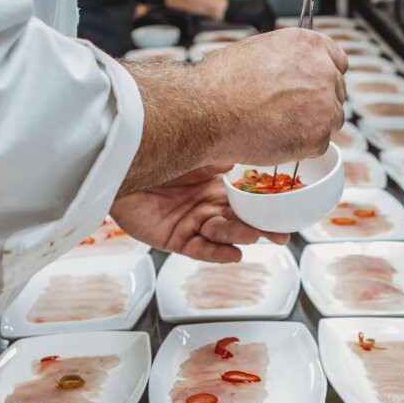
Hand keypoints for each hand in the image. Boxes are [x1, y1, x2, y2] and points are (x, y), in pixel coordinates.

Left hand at [113, 166, 283, 265]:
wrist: (115, 162)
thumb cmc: (151, 150)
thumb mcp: (193, 148)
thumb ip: (218, 157)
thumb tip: (242, 161)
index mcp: (215, 184)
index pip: (247, 198)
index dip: (267, 205)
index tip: (289, 211)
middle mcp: (206, 205)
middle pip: (240, 219)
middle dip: (262, 228)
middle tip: (282, 235)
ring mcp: (191, 222)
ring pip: (221, 233)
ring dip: (240, 236)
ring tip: (257, 236)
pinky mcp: (174, 238)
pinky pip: (199, 249)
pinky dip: (216, 253)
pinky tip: (233, 254)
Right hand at [201, 29, 346, 167]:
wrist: (207, 110)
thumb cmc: (222, 81)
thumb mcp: (260, 50)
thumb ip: (289, 59)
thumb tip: (295, 70)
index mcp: (311, 44)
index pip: (338, 61)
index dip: (323, 76)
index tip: (312, 88)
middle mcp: (324, 71)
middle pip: (336, 92)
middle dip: (318, 102)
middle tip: (289, 112)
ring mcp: (325, 105)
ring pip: (332, 120)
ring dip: (313, 125)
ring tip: (279, 125)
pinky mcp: (318, 136)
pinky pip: (320, 144)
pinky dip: (302, 146)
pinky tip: (277, 138)